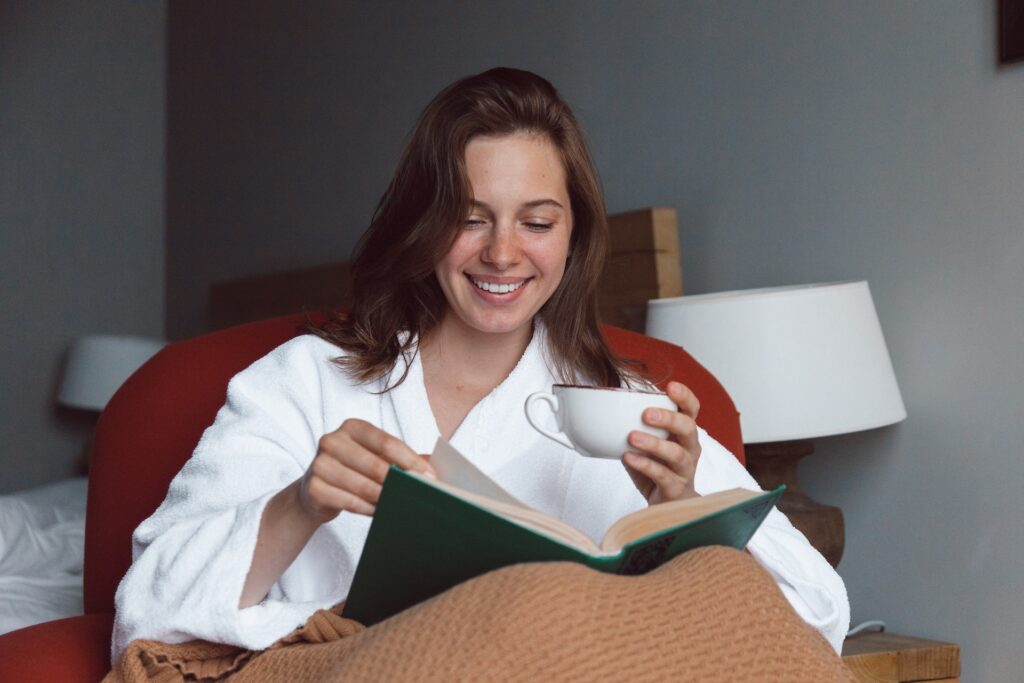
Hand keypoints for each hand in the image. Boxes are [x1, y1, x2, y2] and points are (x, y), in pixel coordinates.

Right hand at [299, 418, 435, 521]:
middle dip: (401, 482)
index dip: (410, 460)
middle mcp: (332, 440)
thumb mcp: (376, 457)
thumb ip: (402, 457)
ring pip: (363, 486)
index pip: (387, 442)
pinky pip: (349, 502)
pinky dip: (368, 509)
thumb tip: (433, 464)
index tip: (430, 476)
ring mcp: (320, 464)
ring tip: (402, 504)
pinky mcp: (313, 487)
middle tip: (421, 494)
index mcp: (352, 427)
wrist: (316, 490)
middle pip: (376, 464)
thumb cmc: (353, 470)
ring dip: (386, 498)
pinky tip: (380, 512)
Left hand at [622, 381, 701, 504]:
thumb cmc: (657, 469)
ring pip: (677, 454)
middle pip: (688, 429)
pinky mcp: (675, 489)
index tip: (670, 387)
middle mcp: (690, 449)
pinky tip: (629, 457)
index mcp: (684, 433)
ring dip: (654, 443)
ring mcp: (685, 470)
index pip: (691, 410)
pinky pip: (662, 475)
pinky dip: (645, 465)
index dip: (685, 397)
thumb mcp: (648, 445)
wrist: (669, 506)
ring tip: (632, 437)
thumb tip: (602, 409)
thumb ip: (635, 427)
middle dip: (668, 419)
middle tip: (646, 414)